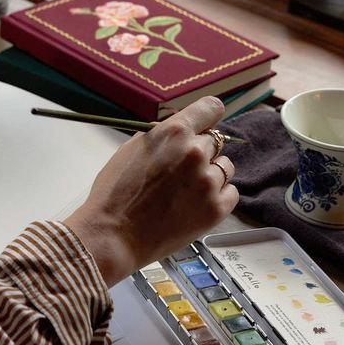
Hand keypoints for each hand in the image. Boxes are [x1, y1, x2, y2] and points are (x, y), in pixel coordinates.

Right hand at [64, 97, 238, 285]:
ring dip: (209, 174)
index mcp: (174, 133)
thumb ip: (161, 136)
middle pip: (215, 141)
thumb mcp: (131, 150)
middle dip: (200, 152)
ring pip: (225, 167)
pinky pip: (230, 192)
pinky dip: (216, 196)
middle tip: (179, 171)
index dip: (208, 116)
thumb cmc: (115, 194)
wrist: (113, 236)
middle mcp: (195, 153)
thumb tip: (179, 132)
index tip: (206, 123)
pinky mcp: (216, 209)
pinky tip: (194, 204)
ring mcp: (208, 182)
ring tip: (184, 191)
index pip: (211, 108)